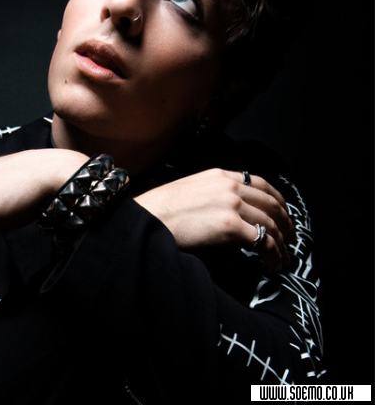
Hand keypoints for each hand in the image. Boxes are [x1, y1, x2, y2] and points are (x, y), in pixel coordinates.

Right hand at [134, 168, 295, 271]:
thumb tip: (226, 209)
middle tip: (291, 237)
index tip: (283, 212)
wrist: (147, 217)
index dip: (277, 199)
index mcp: (220, 175)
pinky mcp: (230, 226)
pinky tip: (274, 264)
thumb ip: (213, 192)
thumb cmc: (162, 208)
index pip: (259, 182)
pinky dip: (274, 254)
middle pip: (271, 203)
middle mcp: (230, 186)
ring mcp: (231, 205)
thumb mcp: (190, 188)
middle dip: (286, 222)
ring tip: (284, 257)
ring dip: (282, 243)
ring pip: (270, 223)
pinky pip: (263, 241)